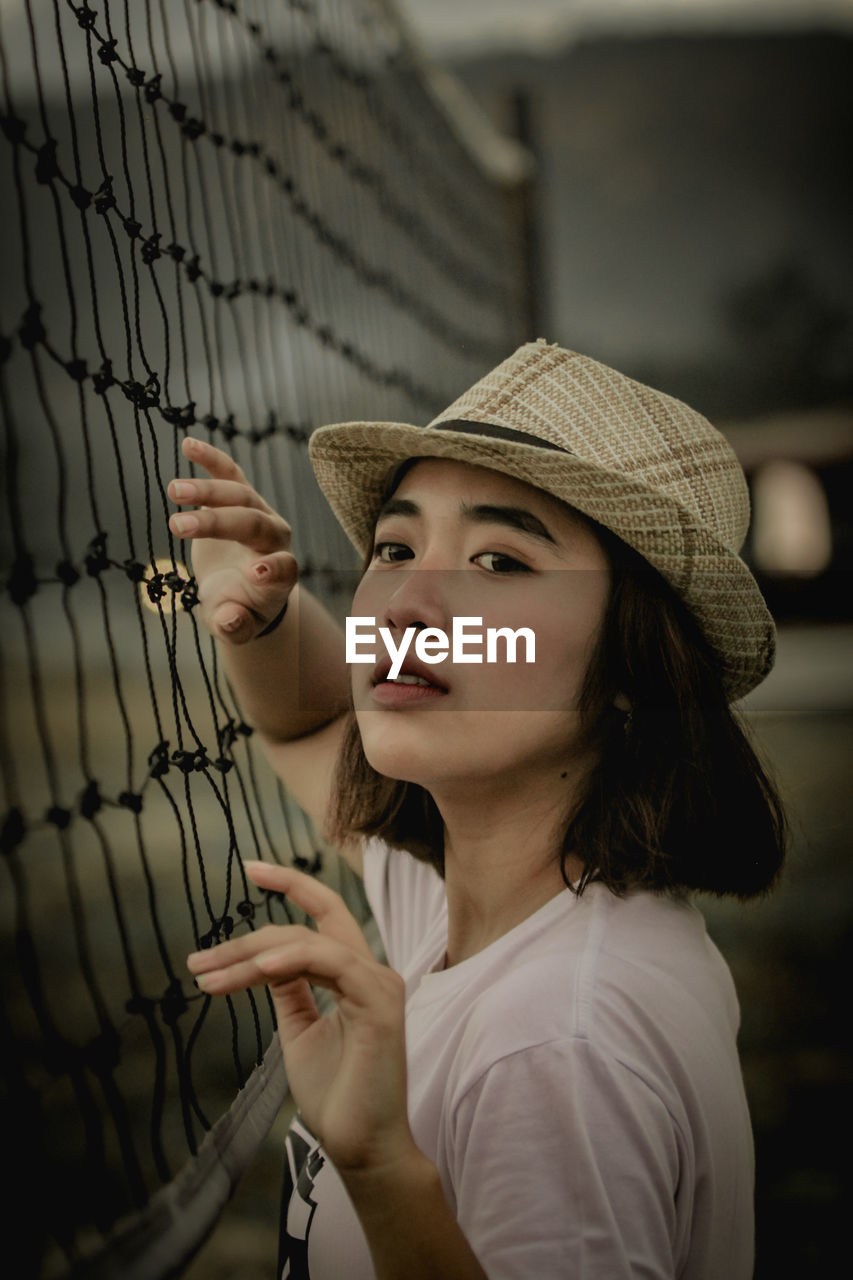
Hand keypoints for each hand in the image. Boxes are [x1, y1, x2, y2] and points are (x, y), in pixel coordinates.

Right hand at [168, 436, 297, 643]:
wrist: (241, 587)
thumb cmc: (239, 609)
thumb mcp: (236, 626)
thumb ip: (234, 626)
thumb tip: (229, 621)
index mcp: (281, 574)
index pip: (285, 568)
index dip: (274, 569)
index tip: (257, 573)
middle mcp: (276, 538)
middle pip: (253, 524)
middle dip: (217, 524)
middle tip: (176, 527)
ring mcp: (259, 512)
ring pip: (239, 495)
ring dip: (206, 491)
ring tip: (173, 491)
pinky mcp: (241, 496)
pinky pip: (230, 473)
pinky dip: (212, 459)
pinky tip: (188, 444)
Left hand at [186, 862, 414, 1173]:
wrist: (360, 1147)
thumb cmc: (335, 1094)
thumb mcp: (299, 1031)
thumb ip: (290, 991)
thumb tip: (265, 961)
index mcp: (353, 974)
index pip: (324, 914)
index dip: (289, 886)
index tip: (249, 868)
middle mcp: (369, 971)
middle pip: (307, 925)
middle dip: (247, 937)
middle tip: (198, 962)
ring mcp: (378, 984)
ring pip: (308, 943)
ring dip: (253, 956)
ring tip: (210, 978)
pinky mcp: (380, 1004)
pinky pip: (333, 964)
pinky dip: (293, 960)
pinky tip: (258, 970)